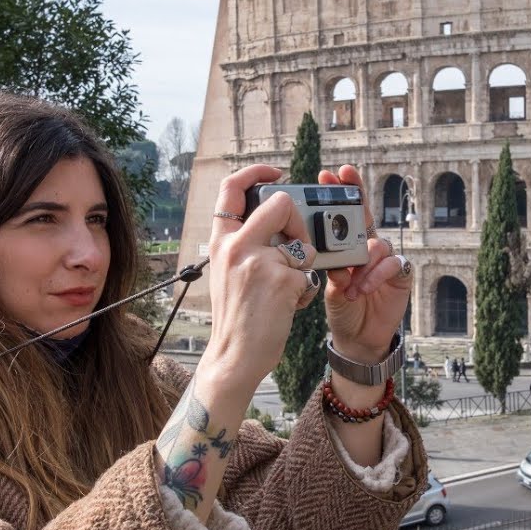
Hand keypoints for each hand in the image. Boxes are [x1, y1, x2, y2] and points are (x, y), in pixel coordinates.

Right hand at [201, 164, 319, 394]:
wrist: (234, 356)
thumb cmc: (236, 317)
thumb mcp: (227, 272)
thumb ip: (244, 244)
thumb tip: (276, 218)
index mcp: (221, 242)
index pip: (232, 189)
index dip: (257, 172)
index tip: (277, 173)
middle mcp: (236, 246)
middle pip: (280, 204)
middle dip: (298, 221)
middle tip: (296, 246)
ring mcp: (259, 262)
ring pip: (302, 243)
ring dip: (304, 264)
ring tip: (287, 287)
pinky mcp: (282, 280)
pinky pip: (309, 272)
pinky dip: (306, 289)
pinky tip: (289, 305)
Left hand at [320, 165, 409, 361]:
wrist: (358, 338)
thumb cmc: (342, 309)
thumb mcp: (329, 287)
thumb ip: (330, 268)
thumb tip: (325, 256)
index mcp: (349, 247)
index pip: (344, 215)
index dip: (340, 193)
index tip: (327, 175)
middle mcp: (368, 248)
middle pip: (366, 215)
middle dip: (356, 195)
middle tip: (345, 178)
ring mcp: (386, 260)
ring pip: (378, 244)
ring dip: (362, 261)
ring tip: (349, 282)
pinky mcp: (400, 275)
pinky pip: (392, 264)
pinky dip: (376, 275)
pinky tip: (364, 287)